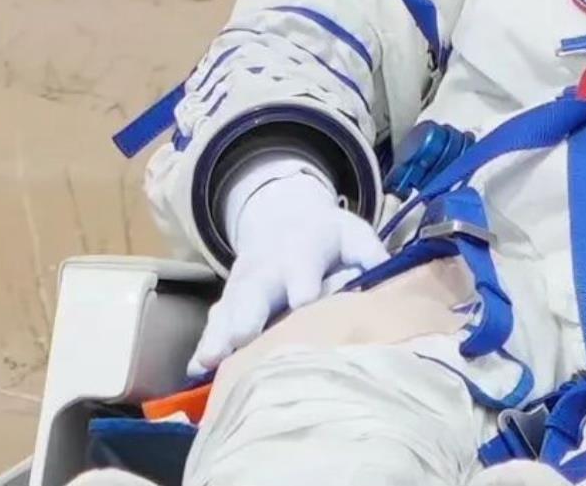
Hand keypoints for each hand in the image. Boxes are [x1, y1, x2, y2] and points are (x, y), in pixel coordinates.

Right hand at [191, 157, 385, 371]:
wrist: (281, 217)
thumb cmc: (328, 237)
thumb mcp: (354, 233)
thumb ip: (370, 255)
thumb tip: (387, 281)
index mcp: (303, 246)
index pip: (302, 263)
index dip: (302, 281)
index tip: (301, 301)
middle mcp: (267, 266)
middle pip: (255, 289)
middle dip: (248, 313)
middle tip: (242, 337)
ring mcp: (243, 284)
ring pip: (229, 309)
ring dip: (219, 335)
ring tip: (210, 361)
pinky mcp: (230, 301)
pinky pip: (216, 322)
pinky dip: (206, 343)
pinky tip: (197, 368)